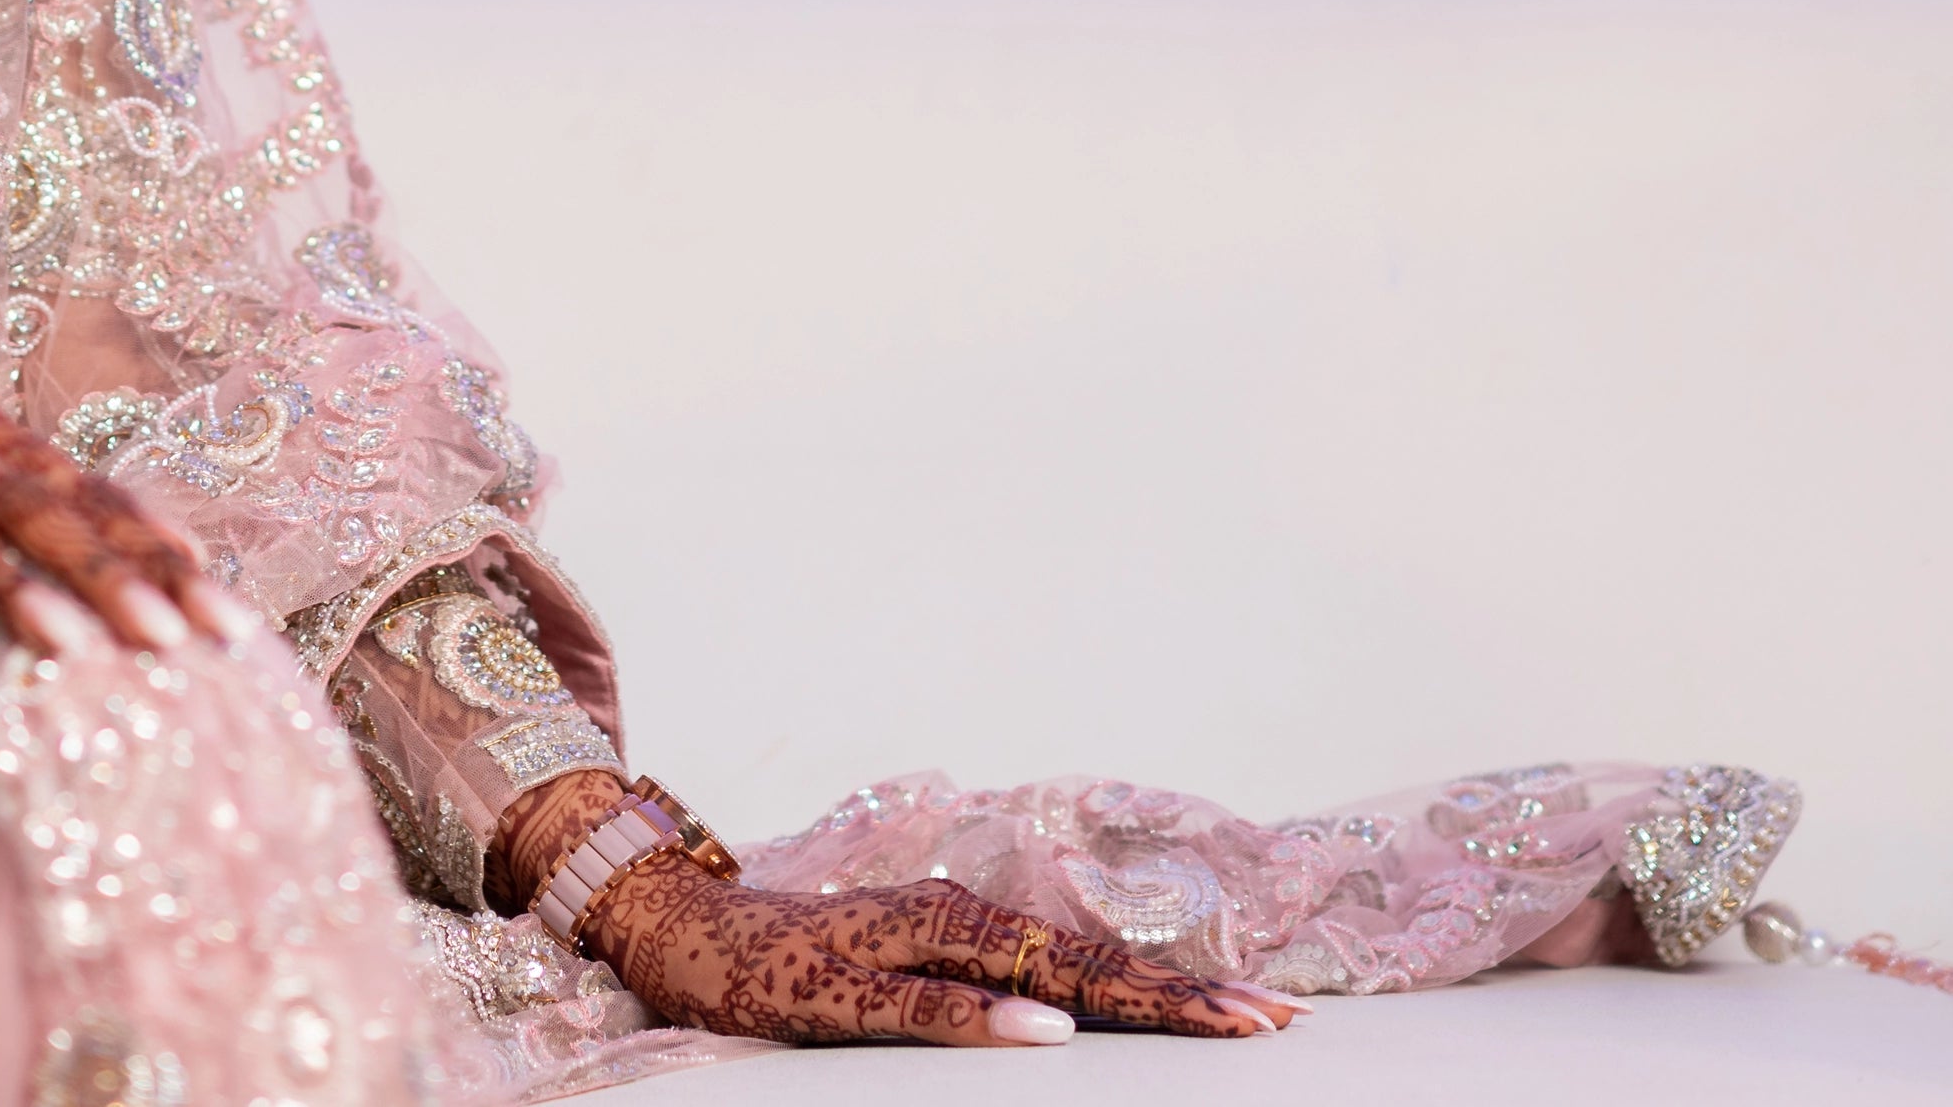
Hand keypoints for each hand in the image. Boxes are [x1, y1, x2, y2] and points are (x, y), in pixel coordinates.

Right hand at [488, 772, 1295, 1048]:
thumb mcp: (904, 977)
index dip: (1184, 989)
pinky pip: (922, 1007)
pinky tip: (1045, 1032)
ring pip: (1025, 971)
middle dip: (1185, 997)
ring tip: (1203, 1025)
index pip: (1096, 960)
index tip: (1272, 1016)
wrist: (680, 930)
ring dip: (1120, 998)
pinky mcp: (833, 988)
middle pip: (1085, 961)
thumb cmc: (804, 962)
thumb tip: (1075, 1022)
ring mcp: (891, 949)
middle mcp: (945, 920)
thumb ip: (979, 989)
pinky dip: (987, 1017)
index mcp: (968, 922)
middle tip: (1273, 1024)